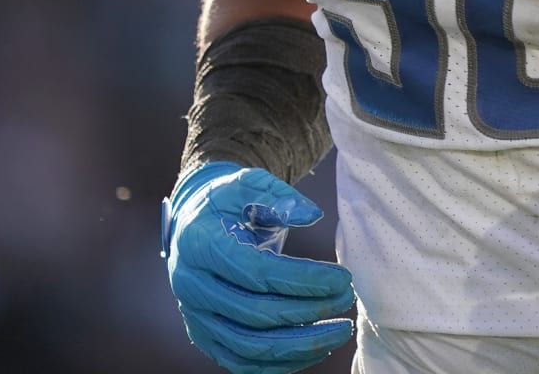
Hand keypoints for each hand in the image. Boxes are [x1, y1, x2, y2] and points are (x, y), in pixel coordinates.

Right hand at [162, 162, 354, 372]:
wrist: (195, 222)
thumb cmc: (229, 201)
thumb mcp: (250, 183)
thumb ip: (280, 196)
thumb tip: (313, 214)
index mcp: (200, 245)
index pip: (257, 272)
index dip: (303, 279)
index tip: (343, 278)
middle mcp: (191, 286)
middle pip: (256, 313)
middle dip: (309, 310)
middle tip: (347, 298)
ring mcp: (195, 316)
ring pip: (250, 347)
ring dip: (301, 344)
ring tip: (341, 329)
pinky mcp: (204, 337)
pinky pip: (243, 363)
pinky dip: (281, 362)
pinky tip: (316, 348)